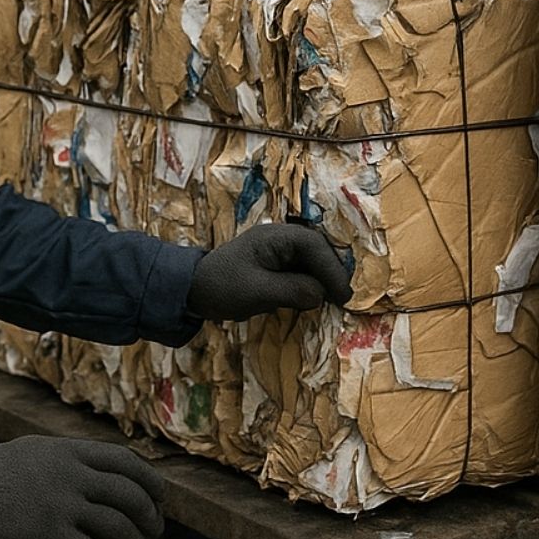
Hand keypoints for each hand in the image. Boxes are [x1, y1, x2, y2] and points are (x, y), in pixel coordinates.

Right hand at [0, 436, 164, 538]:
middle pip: (130, 495)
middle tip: (154, 528)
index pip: (126, 461)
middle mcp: (72, 476)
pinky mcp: (50, 536)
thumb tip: (100, 473)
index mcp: (71, 452)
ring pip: (118, 526)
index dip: (150, 480)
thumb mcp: (38, 450)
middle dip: (150, 515)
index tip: (160, 495)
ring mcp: (62, 506)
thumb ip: (71, 459)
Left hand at [186, 222, 354, 321]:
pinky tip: (317, 300)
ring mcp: (279, 251)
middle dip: (332, 274)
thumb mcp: (257, 291)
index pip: (314, 247)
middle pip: (318, 251)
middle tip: (344, 300)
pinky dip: (312, 284)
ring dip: (324, 280)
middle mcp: (281, 238)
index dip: (333, 270)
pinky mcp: (277, 265)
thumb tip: (322, 295)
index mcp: (275, 236)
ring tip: (335, 301)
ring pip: (313, 262)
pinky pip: (303, 271)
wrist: (193, 290)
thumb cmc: (222, 287)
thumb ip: (292, 291)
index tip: (344, 295)